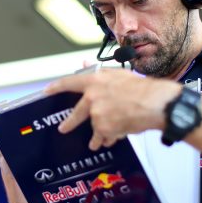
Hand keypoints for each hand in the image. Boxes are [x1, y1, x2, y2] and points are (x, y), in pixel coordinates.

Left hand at [44, 69, 181, 149]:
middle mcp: (92, 98)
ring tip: (104, 138)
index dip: (56, 87)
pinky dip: (110, 138)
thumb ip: (100, 72)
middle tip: (63, 128)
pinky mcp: (104, 129)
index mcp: (95, 81)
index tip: (46, 91)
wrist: (154, 104)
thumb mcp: (119, 75)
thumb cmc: (143, 88)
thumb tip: (86, 64)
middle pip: (76, 114)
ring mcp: (97, 115)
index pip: (69, 82)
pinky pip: (104, 137)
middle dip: (69, 123)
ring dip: (100, 134)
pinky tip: (116, 136)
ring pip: (95, 128)